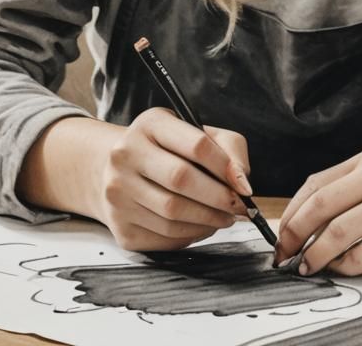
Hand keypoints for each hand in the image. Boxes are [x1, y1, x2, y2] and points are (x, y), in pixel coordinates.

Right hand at [96, 107, 252, 251]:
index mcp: (150, 124)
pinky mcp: (119, 225)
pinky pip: (163, 237)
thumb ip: (229, 149)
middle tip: (239, 207)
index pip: (196, 144)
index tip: (244, 186)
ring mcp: (117, 191)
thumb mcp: (199, 133)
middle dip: (219, 198)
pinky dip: (190, 235)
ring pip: (172, 214)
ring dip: (208, 220)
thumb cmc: (170, 150)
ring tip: (225, 217)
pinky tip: (201, 226)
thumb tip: (241, 183)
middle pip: (181, 179)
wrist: (118, 170)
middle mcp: (126, 155)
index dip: (225, 167)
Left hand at [274, 149, 361, 275]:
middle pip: (320, 208)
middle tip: (285, 256)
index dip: (291, 215)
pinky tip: (343, 267)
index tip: (281, 238)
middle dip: (294, 237)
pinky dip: (344, 267)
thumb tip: (300, 223)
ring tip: (309, 267)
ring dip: (315, 256)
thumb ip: (347, 191)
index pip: (314, 186)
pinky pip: (361, 257)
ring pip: (337, 234)